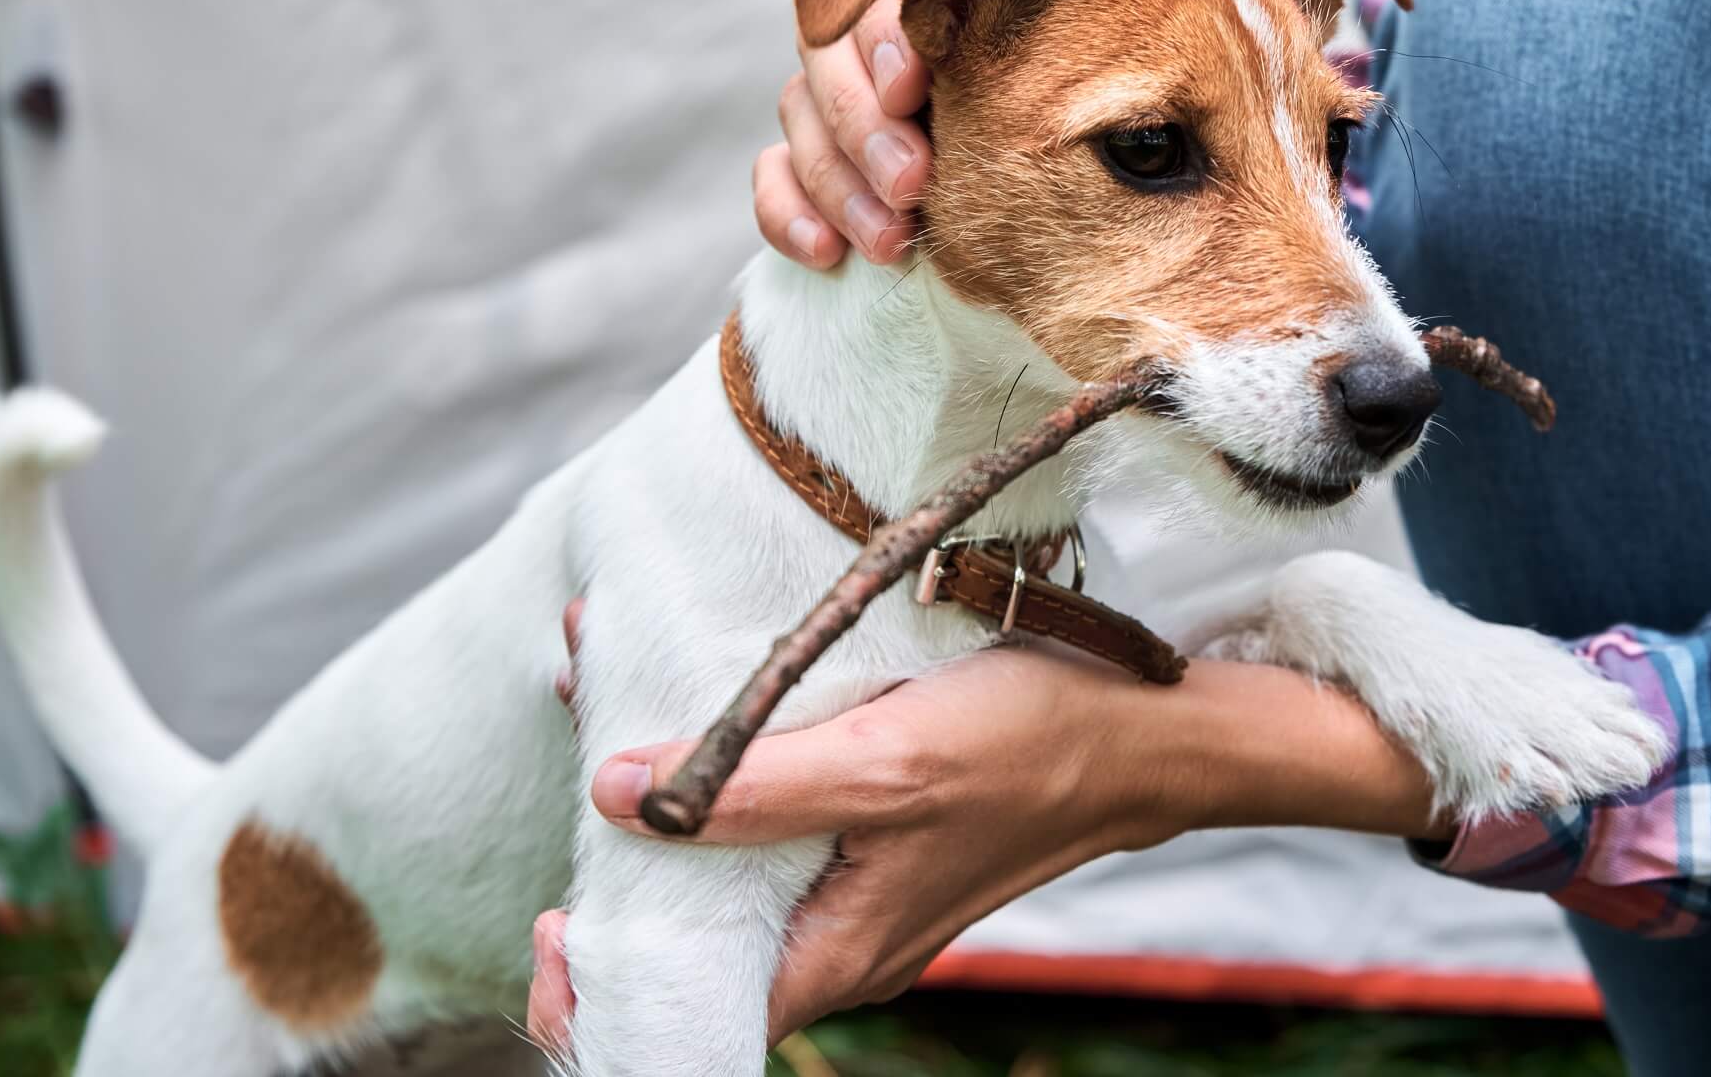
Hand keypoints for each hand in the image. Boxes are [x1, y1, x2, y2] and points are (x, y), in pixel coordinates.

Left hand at [526, 642, 1445, 1051]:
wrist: (1157, 734)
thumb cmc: (1036, 748)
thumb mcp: (885, 765)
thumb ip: (751, 788)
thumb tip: (617, 794)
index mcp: (832, 957)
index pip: (680, 1018)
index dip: (598, 990)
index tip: (554, 917)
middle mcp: (837, 940)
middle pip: (693, 933)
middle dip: (617, 854)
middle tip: (582, 737)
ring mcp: (861, 886)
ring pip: (730, 869)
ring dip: (668, 794)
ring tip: (621, 695)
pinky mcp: (882, 832)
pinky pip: (778, 823)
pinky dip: (729, 768)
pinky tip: (707, 693)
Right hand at [756, 0, 1112, 267]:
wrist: (1090, 133)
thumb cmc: (1084, 38)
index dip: (884, 37)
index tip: (918, 87)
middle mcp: (857, 31)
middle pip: (821, 66)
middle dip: (864, 129)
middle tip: (915, 182)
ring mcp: (829, 102)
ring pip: (799, 131)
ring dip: (839, 187)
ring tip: (895, 240)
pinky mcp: (815, 169)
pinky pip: (774, 185)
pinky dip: (790, 216)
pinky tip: (830, 254)